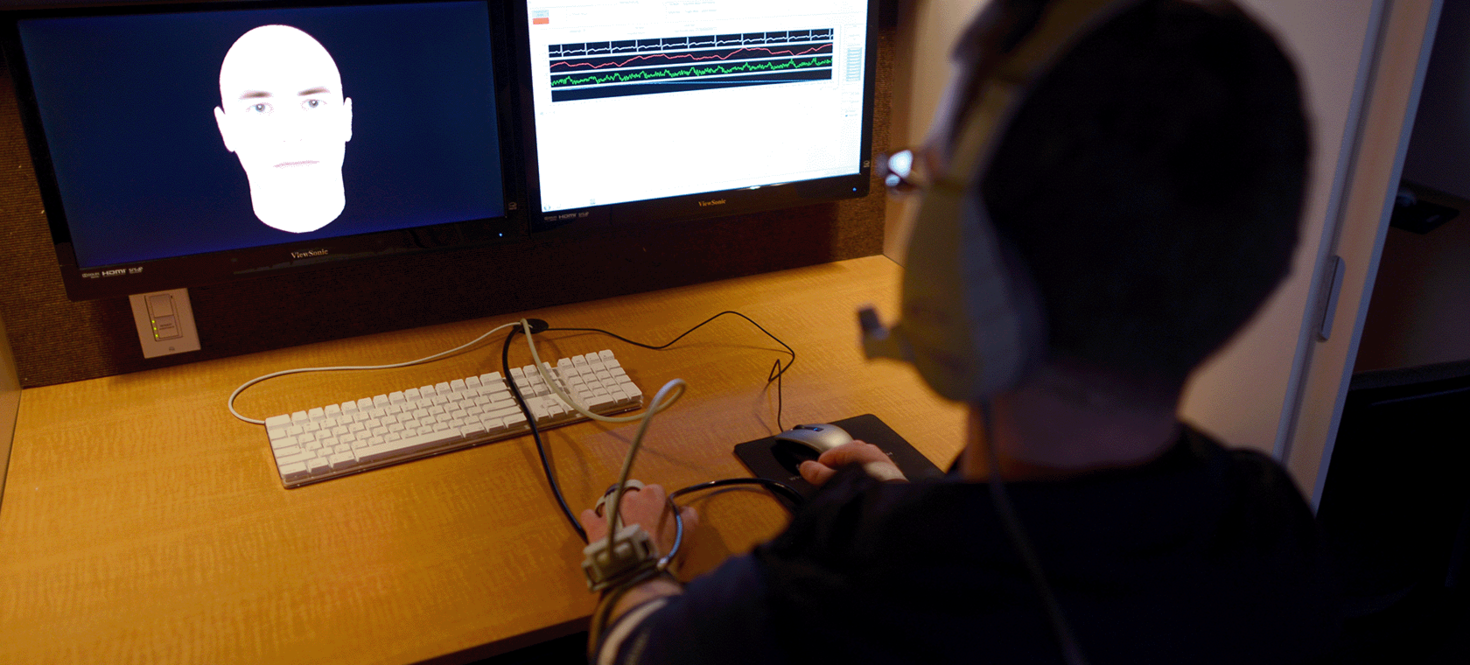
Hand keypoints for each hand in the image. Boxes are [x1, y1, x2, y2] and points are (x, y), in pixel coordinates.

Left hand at [579, 483, 697, 555]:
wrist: (640, 574)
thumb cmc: (665, 552)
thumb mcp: (688, 531)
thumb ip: (687, 514)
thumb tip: (682, 509)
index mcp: (653, 495)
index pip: (655, 492)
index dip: (656, 506)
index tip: (657, 519)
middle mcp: (630, 497)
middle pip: (632, 496)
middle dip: (635, 508)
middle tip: (640, 526)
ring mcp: (609, 509)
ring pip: (611, 504)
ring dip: (615, 513)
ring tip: (621, 532)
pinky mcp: (593, 525)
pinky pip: (589, 516)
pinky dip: (594, 521)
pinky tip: (601, 532)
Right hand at [799, 440, 906, 486]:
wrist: (894, 506)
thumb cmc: (870, 491)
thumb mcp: (836, 482)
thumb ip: (819, 474)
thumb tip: (806, 467)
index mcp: (856, 448)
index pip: (828, 454)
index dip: (820, 469)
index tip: (818, 481)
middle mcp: (870, 451)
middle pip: (843, 458)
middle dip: (835, 470)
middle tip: (832, 486)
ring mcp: (880, 461)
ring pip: (857, 465)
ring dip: (849, 476)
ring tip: (846, 490)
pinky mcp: (888, 473)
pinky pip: (869, 472)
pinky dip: (862, 479)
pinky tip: (862, 492)